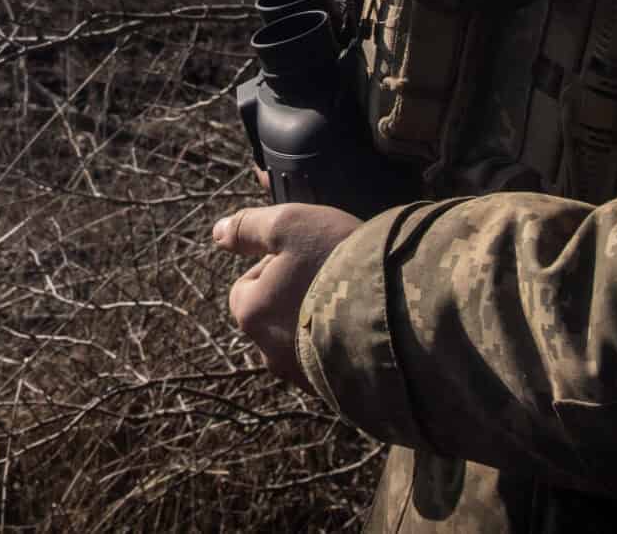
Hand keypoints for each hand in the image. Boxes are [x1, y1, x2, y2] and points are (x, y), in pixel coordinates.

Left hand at [213, 203, 362, 394]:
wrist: (399, 316)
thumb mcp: (290, 225)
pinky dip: (342, 347)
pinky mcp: (338, 392)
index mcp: (252, 315)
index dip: (274, 266)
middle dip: (296, 298)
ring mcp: (304, 377)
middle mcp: (270, 353)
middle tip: (333, 276)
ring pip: (301, 343)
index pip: (246, 287)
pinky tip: (366, 327)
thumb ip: (248, 227)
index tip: (307, 257)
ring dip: (320, 324)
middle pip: (273, 317)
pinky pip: (331, 365)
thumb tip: (217, 232)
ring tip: (353, 302)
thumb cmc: (338, 263)